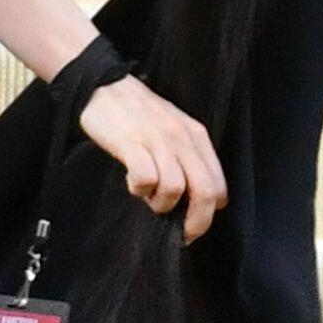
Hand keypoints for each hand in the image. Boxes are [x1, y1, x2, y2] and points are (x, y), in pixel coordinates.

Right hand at [79, 75, 227, 242]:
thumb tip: (204, 199)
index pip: (217, 184)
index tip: (194, 228)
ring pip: (174, 188)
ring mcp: (158, 139)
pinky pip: (145, 177)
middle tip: (182, 236)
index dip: (210, 213)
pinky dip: (139, 188)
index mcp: (197, 137)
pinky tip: (132, 182)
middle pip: (204, 191)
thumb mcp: (174, 131)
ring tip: (147, 195)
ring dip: (160, 203)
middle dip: (196, 222)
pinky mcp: (132, 142)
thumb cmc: (139, 114)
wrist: (104, 86)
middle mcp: (183, 138)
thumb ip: (189, 160)